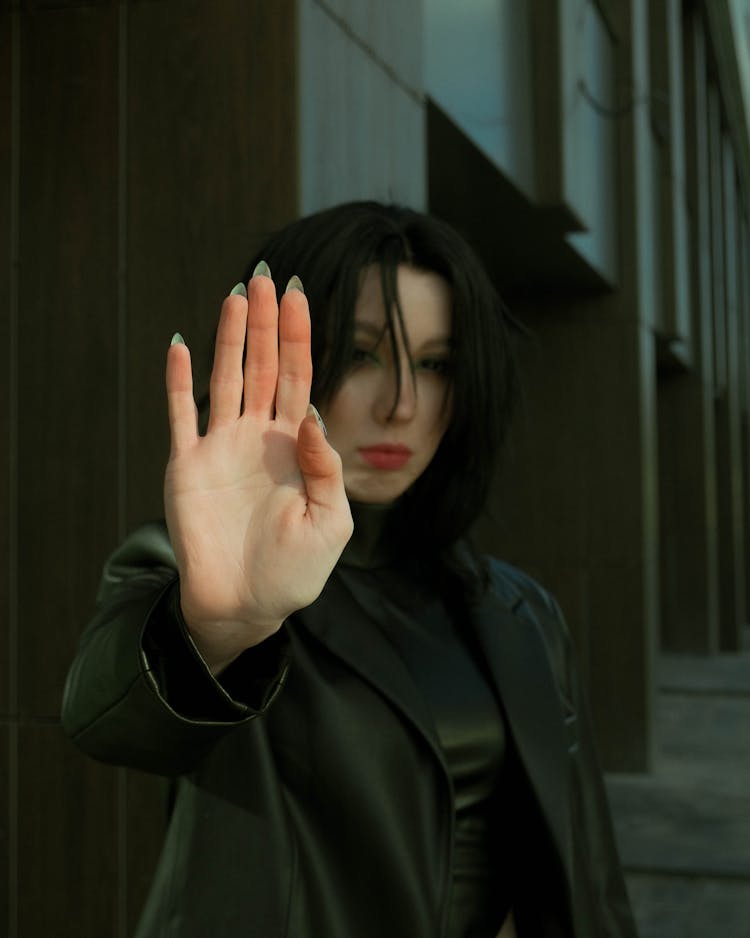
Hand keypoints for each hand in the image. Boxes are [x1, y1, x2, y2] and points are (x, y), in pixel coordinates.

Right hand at [164, 269, 352, 673]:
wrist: (245, 605)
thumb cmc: (294, 571)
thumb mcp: (332, 522)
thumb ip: (327, 469)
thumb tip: (315, 416)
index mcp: (296, 447)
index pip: (300, 379)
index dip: (299, 337)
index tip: (298, 296)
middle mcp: (258, 437)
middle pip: (264, 366)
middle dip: (265, 322)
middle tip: (264, 276)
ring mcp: (221, 447)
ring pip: (226, 378)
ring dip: (229, 338)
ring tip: (234, 294)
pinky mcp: (188, 464)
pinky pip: (181, 414)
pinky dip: (178, 380)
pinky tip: (179, 344)